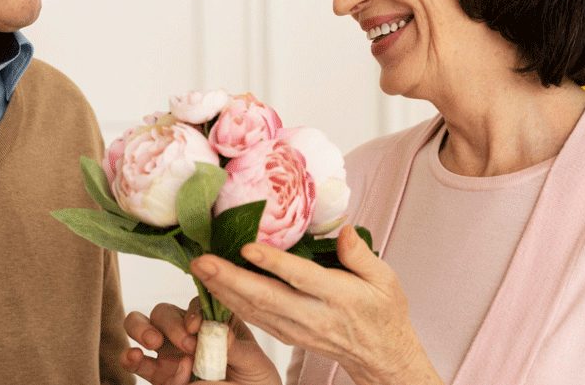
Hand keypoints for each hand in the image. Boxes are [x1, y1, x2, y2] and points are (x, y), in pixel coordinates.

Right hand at [122, 298, 280, 384]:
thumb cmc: (254, 380)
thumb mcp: (253, 363)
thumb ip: (237, 348)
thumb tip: (220, 333)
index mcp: (214, 321)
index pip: (196, 305)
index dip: (192, 312)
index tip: (195, 328)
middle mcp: (187, 331)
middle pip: (165, 311)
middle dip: (170, 323)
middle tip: (185, 344)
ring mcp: (170, 352)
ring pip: (142, 325)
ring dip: (141, 328)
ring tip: (152, 342)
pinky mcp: (158, 374)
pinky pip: (136, 361)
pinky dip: (130, 356)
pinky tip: (134, 356)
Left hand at [189, 226, 442, 384]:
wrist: (380, 354)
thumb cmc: (382, 311)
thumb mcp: (385, 279)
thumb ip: (360, 254)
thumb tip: (342, 229)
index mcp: (339, 297)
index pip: (301, 279)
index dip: (273, 264)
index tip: (246, 247)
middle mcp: (313, 316)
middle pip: (266, 298)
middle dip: (230, 280)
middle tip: (202, 261)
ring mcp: (296, 329)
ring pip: (254, 310)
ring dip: (223, 291)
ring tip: (199, 269)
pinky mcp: (286, 335)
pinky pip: (254, 319)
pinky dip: (230, 303)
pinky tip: (213, 287)